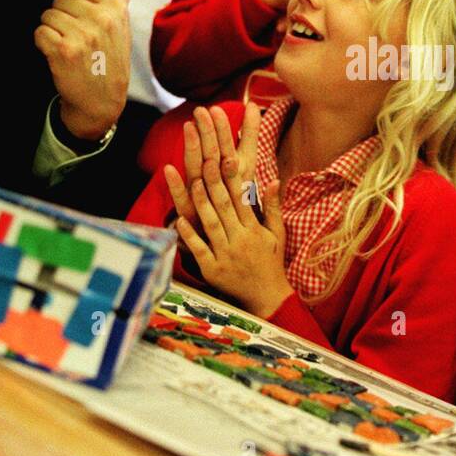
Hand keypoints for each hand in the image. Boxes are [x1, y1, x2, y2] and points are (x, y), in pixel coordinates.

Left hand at [35, 0, 133, 139]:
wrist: (101, 101)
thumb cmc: (111, 63)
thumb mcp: (123, 31)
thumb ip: (121, 1)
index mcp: (115, 9)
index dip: (74, 0)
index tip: (81, 16)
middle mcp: (100, 19)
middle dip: (62, 16)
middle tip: (74, 36)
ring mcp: (81, 35)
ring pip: (48, 15)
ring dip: (52, 30)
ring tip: (67, 46)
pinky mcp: (62, 50)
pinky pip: (40, 32)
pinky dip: (43, 43)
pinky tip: (57, 54)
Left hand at [163, 127, 288, 318]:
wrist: (267, 298)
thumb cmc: (270, 262)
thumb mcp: (277, 233)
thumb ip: (272, 207)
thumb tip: (273, 179)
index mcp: (254, 230)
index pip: (242, 199)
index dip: (234, 177)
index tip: (227, 157)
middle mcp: (241, 240)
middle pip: (225, 207)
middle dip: (215, 182)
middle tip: (205, 160)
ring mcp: (226, 255)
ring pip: (212, 225)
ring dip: (201, 204)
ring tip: (193, 183)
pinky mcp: (213, 270)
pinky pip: (200, 251)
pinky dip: (190, 236)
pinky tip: (179, 221)